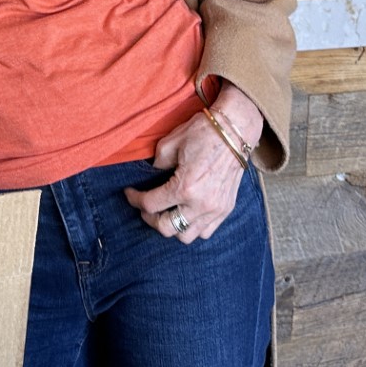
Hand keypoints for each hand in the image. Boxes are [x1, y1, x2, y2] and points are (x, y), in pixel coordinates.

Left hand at [123, 84, 262, 243]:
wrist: (236, 130)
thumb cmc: (203, 132)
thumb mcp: (171, 143)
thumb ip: (157, 163)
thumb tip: (152, 174)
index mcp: (185, 187)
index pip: (150, 205)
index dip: (135, 199)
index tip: (129, 193)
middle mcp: (200, 204)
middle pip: (166, 228)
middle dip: (150, 218)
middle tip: (146, 206)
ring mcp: (215, 209)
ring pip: (187, 236)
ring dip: (172, 227)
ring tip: (167, 212)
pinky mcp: (226, 209)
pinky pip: (206, 232)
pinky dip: (193, 227)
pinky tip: (186, 213)